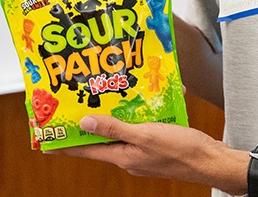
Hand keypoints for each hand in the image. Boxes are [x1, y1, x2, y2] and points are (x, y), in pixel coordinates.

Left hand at [55, 115, 247, 193]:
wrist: (211, 161)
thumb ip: (115, 129)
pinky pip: (140, 131)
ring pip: (122, 133)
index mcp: (122, 157)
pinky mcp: (157, 147)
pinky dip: (138, 117)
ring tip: (111, 97)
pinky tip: (145, 104)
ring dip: (116, 117)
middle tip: (78, 104)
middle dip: (90, 122)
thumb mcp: (145, 135)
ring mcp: (143, 154)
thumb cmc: (181, 150)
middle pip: (102, 140)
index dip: (64, 143)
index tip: (45, 137)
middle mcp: (129, 157)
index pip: (85, 150)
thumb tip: (85, 122)